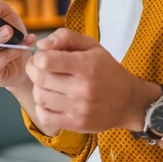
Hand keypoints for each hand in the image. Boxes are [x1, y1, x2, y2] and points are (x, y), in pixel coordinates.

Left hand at [25, 29, 159, 133]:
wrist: (129, 102)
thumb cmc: (108, 71)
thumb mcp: (92, 46)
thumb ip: (65, 37)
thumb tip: (41, 45)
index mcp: (86, 66)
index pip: (46, 61)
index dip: (38, 56)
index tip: (43, 56)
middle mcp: (83, 88)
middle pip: (40, 79)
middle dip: (33, 70)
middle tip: (39, 68)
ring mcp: (79, 108)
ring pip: (40, 98)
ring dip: (38, 89)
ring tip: (47, 84)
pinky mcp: (76, 124)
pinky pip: (45, 117)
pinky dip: (41, 108)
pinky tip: (51, 101)